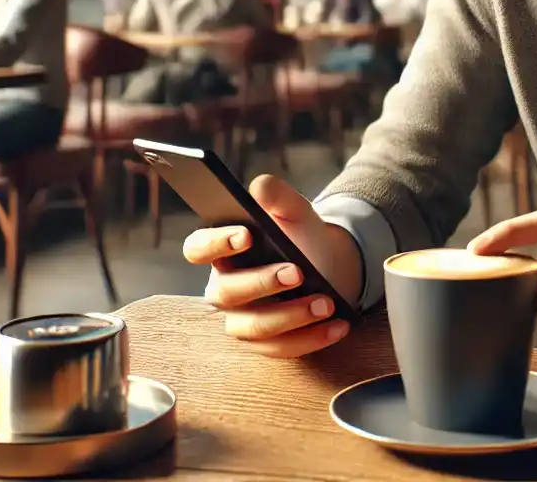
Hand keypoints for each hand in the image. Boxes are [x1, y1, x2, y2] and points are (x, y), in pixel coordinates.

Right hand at [182, 174, 361, 357]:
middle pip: (227, 293)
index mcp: (220, 251)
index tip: (246, 235)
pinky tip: (338, 325)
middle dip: (262, 283)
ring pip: (255, 327)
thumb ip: (278, 196)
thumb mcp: (294, 211)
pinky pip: (283, 348)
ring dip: (291, 316)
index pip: (198, 248)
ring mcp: (243, 320)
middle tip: (297, 272)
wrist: (327, 265)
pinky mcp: (267, 344)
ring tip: (326, 303)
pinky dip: (312, 338)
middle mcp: (224, 288)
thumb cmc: (299, 237)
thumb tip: (261, 187)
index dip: (215, 243)